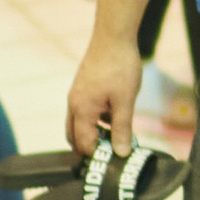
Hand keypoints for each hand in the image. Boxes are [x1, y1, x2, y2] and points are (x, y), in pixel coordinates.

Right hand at [66, 27, 143, 159]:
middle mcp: (74, 104)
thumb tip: (120, 153)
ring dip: (94, 134)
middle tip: (112, 153)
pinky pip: (85, 112)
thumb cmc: (120, 67)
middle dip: (90, 148)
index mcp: (81, 110)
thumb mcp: (125, 102)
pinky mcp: (83, 88)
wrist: (113, 37)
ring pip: (79, 124)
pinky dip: (96, 120)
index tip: (114, 162)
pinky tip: (115, 118)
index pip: (83, 144)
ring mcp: (77, 96)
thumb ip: (122, 129)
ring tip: (118, 137)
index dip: (97, 156)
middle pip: (74, 137)